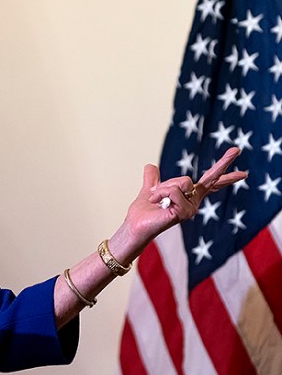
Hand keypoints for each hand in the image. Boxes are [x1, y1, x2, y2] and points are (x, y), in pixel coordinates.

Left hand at [111, 147, 246, 262]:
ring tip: (157, 200)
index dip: (224, 170)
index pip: (210, 181)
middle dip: (224, 163)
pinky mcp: (186, 212)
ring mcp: (192, 208)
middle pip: (212, 179)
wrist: (135, 225)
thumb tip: (150, 166)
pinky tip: (158, 204)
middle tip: (237, 149)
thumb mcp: (149, 189)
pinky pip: (173, 191)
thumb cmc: (143, 212)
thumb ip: (152, 179)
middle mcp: (194, 201)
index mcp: (188, 194)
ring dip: (163, 188)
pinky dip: (160, 194)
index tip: (239, 161)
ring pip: (181, 182)